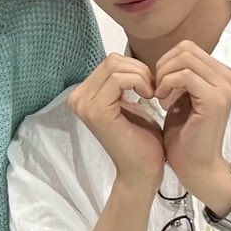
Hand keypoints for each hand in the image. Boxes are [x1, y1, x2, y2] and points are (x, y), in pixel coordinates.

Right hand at [68, 54, 166, 189]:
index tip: (150, 87)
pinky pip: (120, 79)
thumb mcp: (129, 102)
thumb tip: (124, 60)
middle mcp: (77, 98)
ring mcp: (84, 105)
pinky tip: (149, 98)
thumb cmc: (141, 139)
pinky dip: (140, 82)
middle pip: (112, 61)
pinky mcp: (96, 111)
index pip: (110, 62)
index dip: (135, 69)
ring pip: (116, 66)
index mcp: (83, 95)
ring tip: (152, 95)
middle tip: (153, 90)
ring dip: (141, 77)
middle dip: (139, 71)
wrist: (143, 170)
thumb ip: (122, 82)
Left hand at [152, 41, 230, 210]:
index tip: (158, 87)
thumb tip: (168, 58)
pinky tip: (163, 104)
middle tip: (157, 91)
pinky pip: (184, 76)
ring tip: (160, 98)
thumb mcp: (181, 98)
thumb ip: (179, 76)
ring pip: (184, 59)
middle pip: (186, 49)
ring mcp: (224, 87)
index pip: (188, 48)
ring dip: (164, 77)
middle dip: (163, 68)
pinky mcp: (215, 99)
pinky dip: (167, 86)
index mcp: (221, 75)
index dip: (166, 63)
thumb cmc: (186, 136)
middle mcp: (228, 77)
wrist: (196, 167)